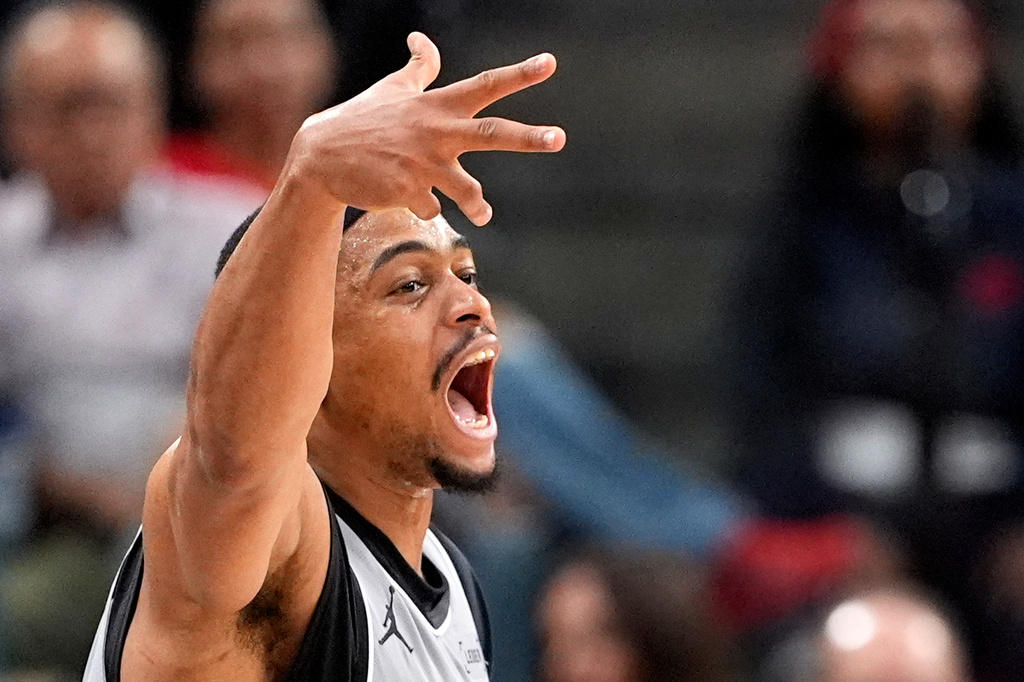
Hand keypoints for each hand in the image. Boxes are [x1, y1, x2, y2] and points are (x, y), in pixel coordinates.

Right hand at [289, 32, 565, 225]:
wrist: (321, 157)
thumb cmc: (361, 120)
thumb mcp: (391, 90)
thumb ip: (417, 69)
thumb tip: (421, 39)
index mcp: (436, 106)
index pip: (485, 85)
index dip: (519, 74)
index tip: (549, 63)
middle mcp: (435, 132)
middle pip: (491, 132)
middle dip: (528, 136)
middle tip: (559, 137)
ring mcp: (422, 163)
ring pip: (467, 189)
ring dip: (477, 205)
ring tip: (483, 214)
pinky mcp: (407, 191)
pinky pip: (432, 209)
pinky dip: (425, 208)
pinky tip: (407, 201)